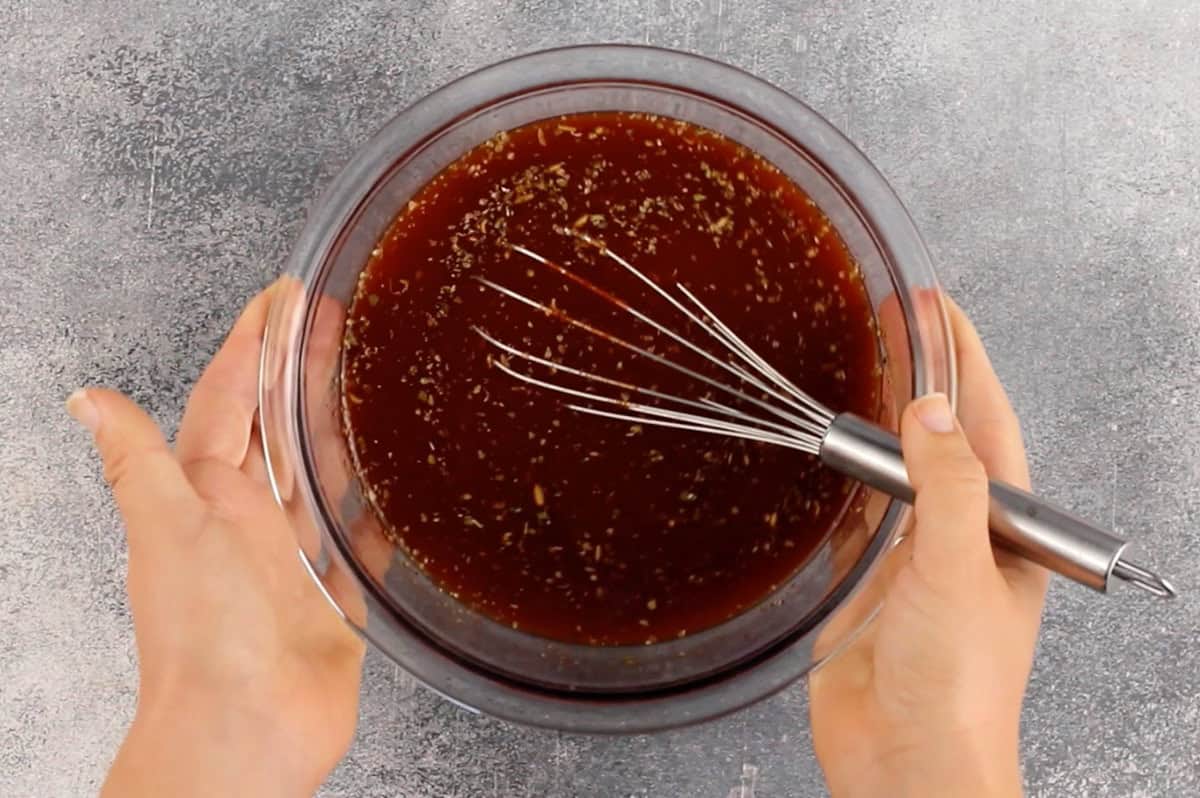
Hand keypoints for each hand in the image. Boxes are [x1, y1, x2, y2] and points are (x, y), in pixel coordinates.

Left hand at [69, 284, 364, 797]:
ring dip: (338, 423)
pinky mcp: (334, 591)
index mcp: (208, 493)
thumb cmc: (203, 637)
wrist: (243, 730)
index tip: (280, 298)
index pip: (231, 397)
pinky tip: (394, 480)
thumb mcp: (169, 530)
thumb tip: (85, 400)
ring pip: (319, 471)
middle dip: (302, 369)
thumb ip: (138, 463)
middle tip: (337, 319)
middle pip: (280, 425)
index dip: (253, 342)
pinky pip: (358, 535)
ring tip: (367, 376)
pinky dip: (373, 504)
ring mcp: (293, 554)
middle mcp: (249, 517)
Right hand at [809, 298, 1047, 797]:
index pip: (987, 422)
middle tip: (894, 320)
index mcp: (1005, 531)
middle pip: (944, 438)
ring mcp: (914, 561)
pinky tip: (832, 454)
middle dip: (923, 377)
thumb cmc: (957, 686)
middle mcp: (962, 538)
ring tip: (862, 367)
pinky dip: (846, 478)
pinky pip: (858, 516)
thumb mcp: (959, 570)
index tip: (934, 308)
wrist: (905, 763)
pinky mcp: (868, 586)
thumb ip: (947, 485)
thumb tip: (933, 409)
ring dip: (882, 423)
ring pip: (900, 471)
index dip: (962, 359)